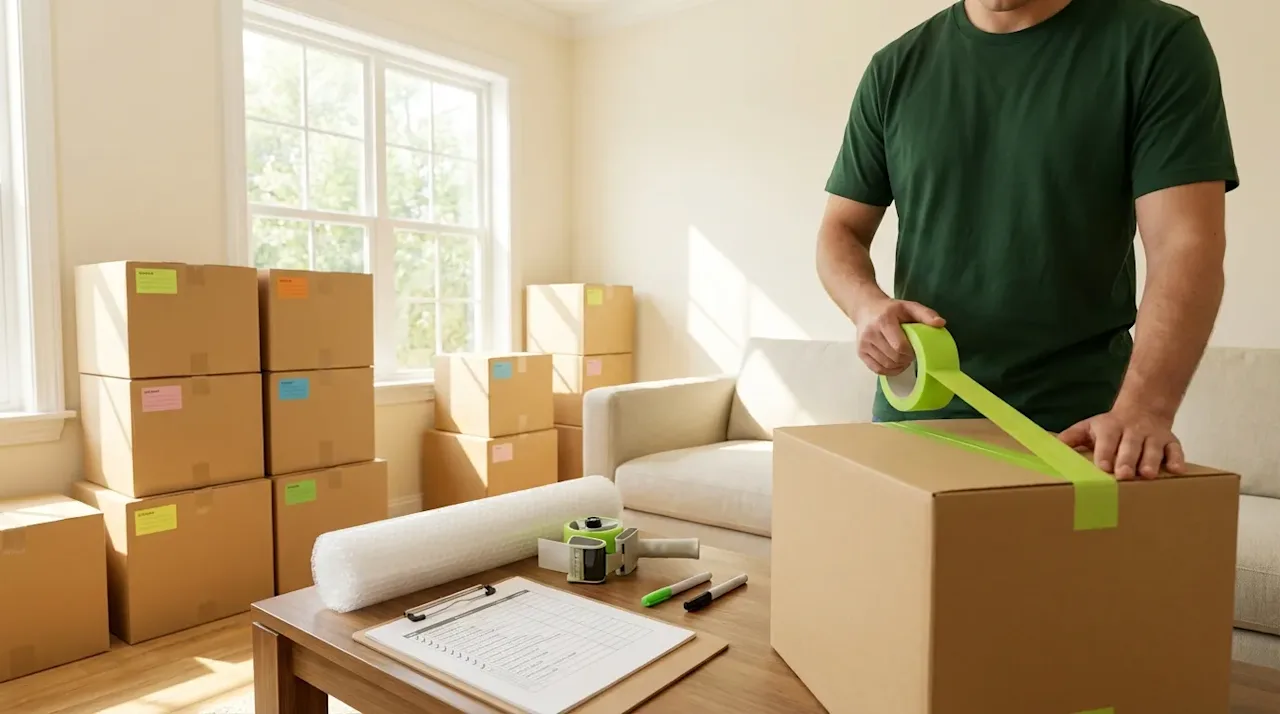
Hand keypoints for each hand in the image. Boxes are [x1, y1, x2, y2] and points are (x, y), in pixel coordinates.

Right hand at [853, 299, 945, 375]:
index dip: (910, 352)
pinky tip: (895, 364)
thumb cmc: (890, 309)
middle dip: (905, 360)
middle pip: (893, 357)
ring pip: (886, 365)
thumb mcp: (909, 306)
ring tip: (903, 359)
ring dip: (898, 366)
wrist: (866, 308)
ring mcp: (864, 344)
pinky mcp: (860, 352)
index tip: (915, 349)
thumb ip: (925, 314)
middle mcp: (870, 333)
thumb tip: (941, 323)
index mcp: (883, 321)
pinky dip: (889, 371)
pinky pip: (877, 369)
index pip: (899, 346)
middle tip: (911, 355)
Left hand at [1059, 407, 1186, 479]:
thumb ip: (1071, 437)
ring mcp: (1153, 437)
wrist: (1143, 408)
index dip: (1105, 452)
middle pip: (1130, 445)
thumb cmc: (1110, 426)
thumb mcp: (1088, 427)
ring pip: (1153, 448)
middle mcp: (1133, 431)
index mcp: (1111, 428)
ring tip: (1148, 474)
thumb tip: (1051, 446)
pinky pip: (1176, 450)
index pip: (1107, 440)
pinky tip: (1177, 470)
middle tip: (1123, 474)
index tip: (1103, 466)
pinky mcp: (1170, 442)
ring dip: (1150, 461)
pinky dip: (1177, 459)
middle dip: (1127, 459)